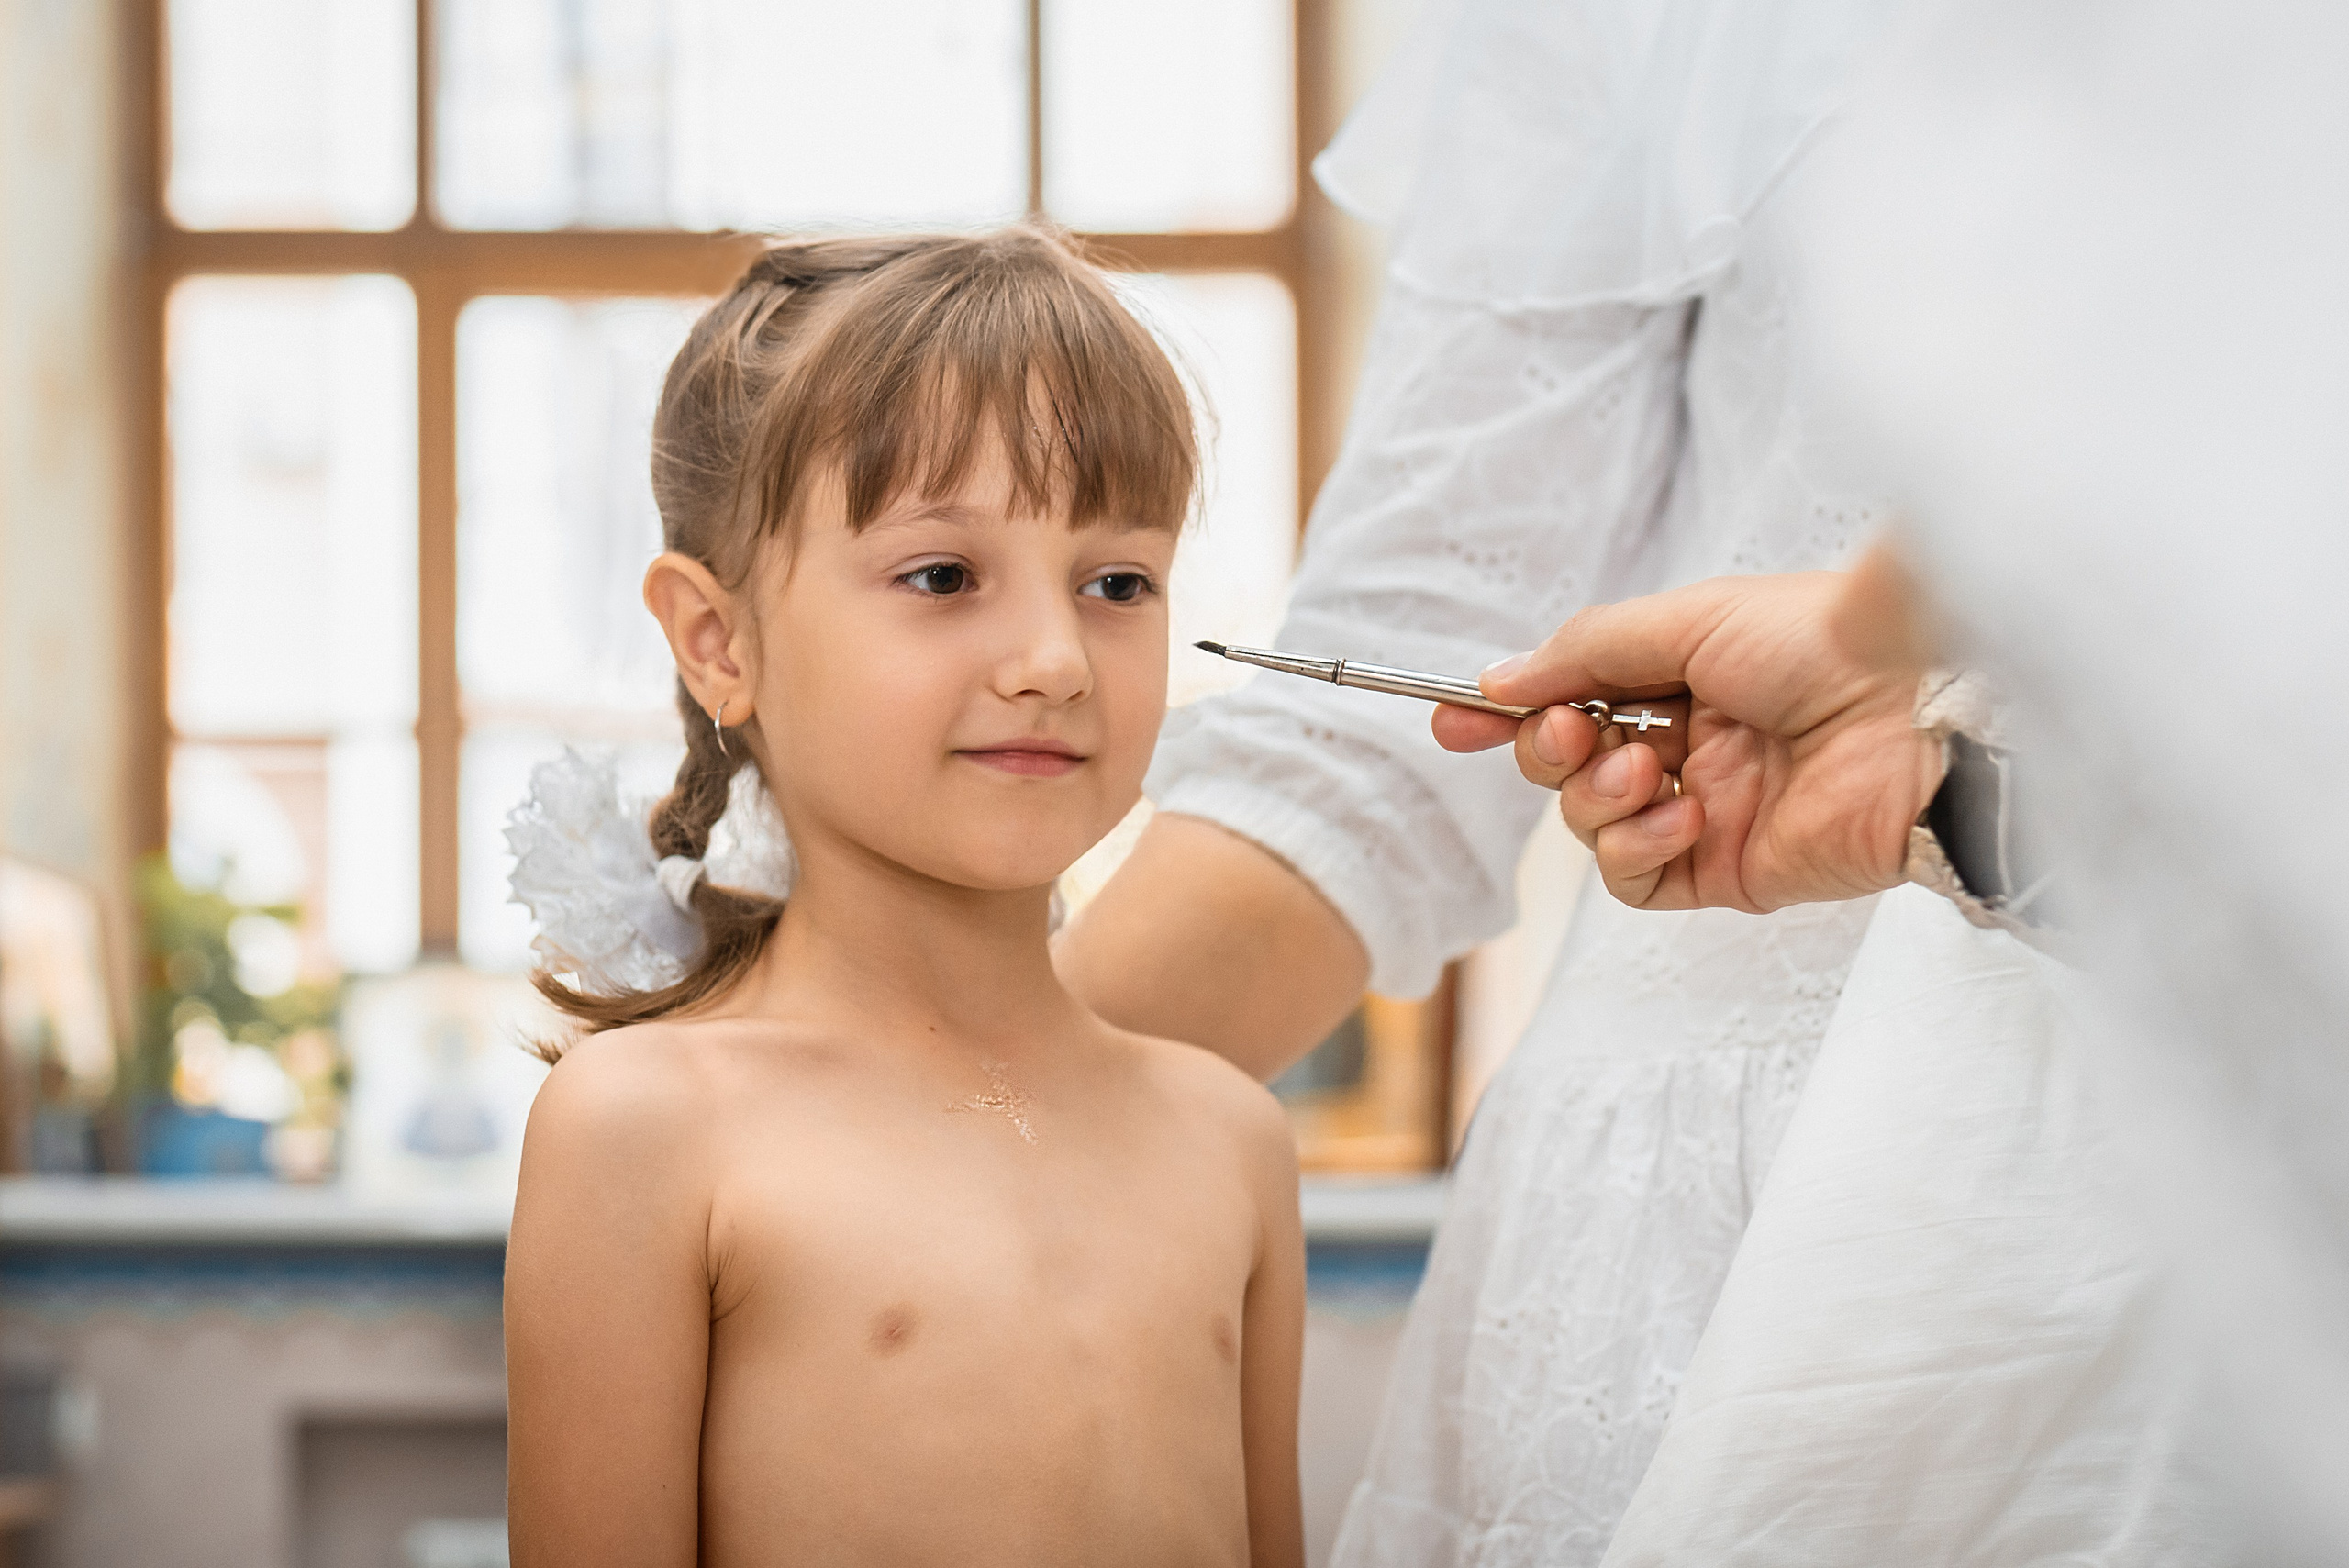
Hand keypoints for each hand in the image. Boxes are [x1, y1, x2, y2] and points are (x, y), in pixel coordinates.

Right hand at [1432, 566, 1943, 911]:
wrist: (1918, 722)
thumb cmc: (1825, 648)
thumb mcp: (1692, 619)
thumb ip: (1588, 650)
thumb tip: (1500, 681)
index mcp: (1690, 673)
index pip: (1577, 695)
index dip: (1513, 708)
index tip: (1454, 717)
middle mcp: (1693, 741)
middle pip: (1569, 761)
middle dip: (1548, 747)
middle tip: (1570, 733)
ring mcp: (1707, 809)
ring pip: (1591, 822)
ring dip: (1596, 795)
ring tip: (1647, 770)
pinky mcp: (1726, 871)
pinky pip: (1634, 878)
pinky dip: (1633, 847)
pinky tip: (1677, 815)